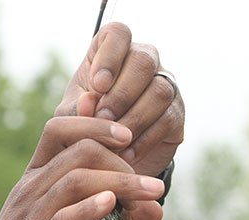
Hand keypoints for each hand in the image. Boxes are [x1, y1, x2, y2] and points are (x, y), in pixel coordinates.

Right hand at [0, 116, 163, 219]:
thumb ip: (104, 215)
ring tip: (153, 194)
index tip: (127, 139)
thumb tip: (157, 208)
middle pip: (79, 150)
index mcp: (33, 179)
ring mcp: (32, 218)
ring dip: (122, 183)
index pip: (58, 128)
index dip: (95, 124)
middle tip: (150, 185)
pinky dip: (91, 209)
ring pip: (76, 180)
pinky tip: (113, 206)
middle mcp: (31, 191)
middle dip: (122, 161)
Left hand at [55, 22, 184, 176]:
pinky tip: (126, 155)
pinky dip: (143, 140)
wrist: (105, 157)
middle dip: (121, 93)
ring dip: (134, 118)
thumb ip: (77, 108)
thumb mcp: (72, 116)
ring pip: (159, 91)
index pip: (118, 34)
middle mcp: (144, 62)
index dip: (110, 57)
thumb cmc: (84, 125)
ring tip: (114, 141)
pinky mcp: (176, 115)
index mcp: (113, 52)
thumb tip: (89, 100)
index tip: (97, 86)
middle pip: (144, 60)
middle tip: (103, 118)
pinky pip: (166, 121)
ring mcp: (164, 86)